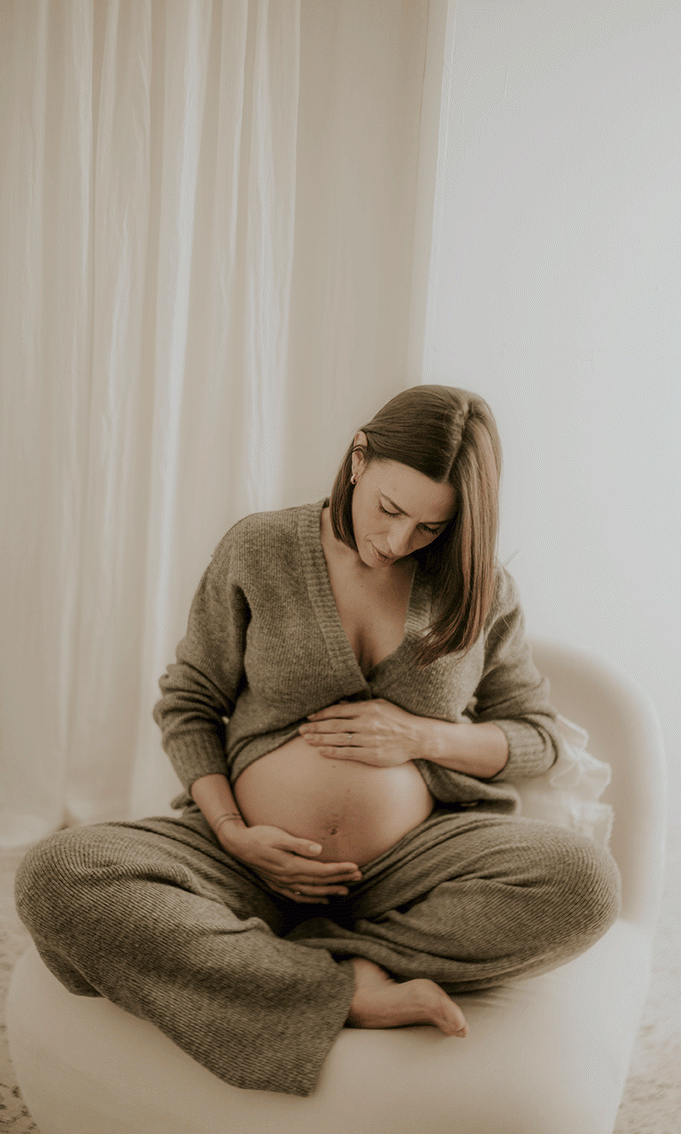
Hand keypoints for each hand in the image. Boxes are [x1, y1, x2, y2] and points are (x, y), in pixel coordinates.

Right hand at [216, 822, 361, 903]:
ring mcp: (282, 883)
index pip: (322, 871)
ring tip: (345, 891)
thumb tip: (319, 850)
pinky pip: (298, 896)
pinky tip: (321, 899)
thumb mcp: (279, 836)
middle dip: (340, 880)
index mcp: (291, 866)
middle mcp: (288, 878)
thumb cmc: (259, 836)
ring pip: (311, 891)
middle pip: (320, 882)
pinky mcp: (277, 884)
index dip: (340, 870)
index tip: (356, 868)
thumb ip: (299, 844)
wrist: (238, 845)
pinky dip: (312, 899)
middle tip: (358, 878)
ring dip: (329, 891)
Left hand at [298, 698, 426, 766]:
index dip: (321, 714)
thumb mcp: (380, 705)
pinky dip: (333, 752)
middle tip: (301, 730)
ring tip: (307, 740)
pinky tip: (321, 751)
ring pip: (338, 739)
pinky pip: (347, 753)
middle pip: (334, 725)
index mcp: (368, 709)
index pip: (338, 711)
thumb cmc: (398, 719)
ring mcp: (368, 740)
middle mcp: (366, 724)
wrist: (417, 737)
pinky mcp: (371, 754)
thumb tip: (340, 704)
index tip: (309, 717)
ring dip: (320, 740)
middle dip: (316, 728)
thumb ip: (359, 705)